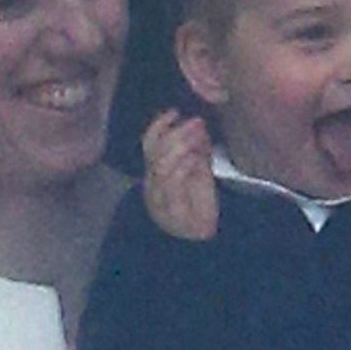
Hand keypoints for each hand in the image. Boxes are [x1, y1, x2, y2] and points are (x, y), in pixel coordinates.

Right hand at [142, 109, 217, 241]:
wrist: (201, 238)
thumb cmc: (199, 204)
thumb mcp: (199, 171)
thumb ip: (197, 150)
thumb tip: (200, 126)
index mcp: (155, 173)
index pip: (149, 143)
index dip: (159, 125)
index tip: (175, 111)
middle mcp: (152, 184)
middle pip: (154, 152)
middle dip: (175, 133)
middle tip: (196, 121)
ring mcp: (159, 197)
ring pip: (161, 165)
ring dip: (181, 146)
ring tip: (198, 135)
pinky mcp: (171, 209)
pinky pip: (172, 182)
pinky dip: (183, 166)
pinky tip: (196, 158)